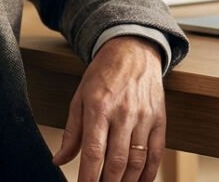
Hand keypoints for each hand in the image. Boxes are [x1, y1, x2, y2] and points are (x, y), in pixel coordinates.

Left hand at [52, 36, 165, 181]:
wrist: (133, 51)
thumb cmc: (103, 75)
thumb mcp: (80, 98)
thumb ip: (71, 132)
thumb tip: (59, 160)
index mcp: (99, 108)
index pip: (92, 152)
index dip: (87, 177)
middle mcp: (123, 114)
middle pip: (116, 161)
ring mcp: (144, 117)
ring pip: (137, 161)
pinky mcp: (159, 120)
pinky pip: (156, 154)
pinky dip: (148, 174)